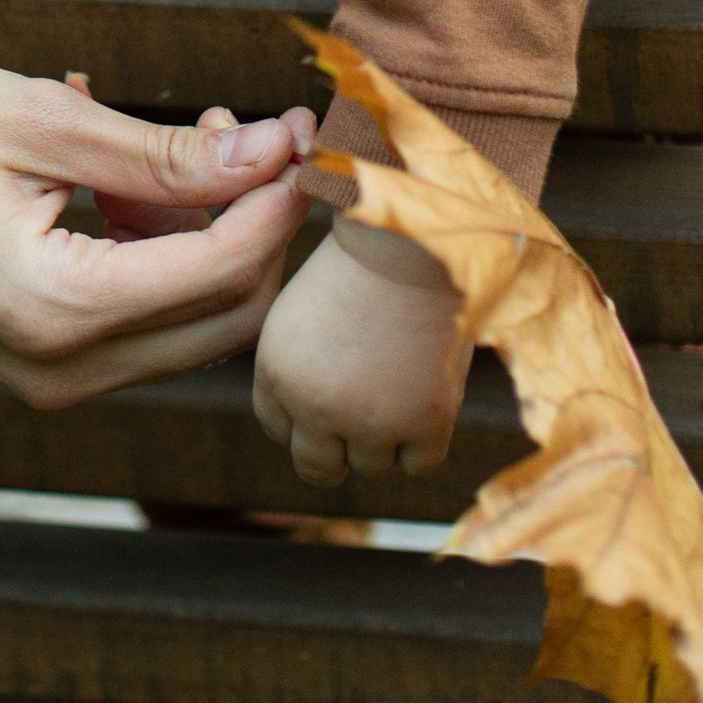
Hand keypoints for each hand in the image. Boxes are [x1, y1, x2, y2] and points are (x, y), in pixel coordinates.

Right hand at [0, 70, 320, 408]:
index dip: (276, 200)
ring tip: (180, 143)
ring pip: (195, 324)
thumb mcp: (39, 118)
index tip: (297, 130)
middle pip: (228, 315)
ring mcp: (51, 379)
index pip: (223, 271)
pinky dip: (166, 256)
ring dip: (212, 236)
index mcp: (56, 309)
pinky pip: (147, 323)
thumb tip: (274, 153)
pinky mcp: (45, 366)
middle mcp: (60, 370)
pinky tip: (132, 184)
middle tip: (249, 131)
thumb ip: (164, 154)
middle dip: (256, 223)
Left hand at [252, 214, 467, 481]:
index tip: (327, 399)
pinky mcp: (422, 425)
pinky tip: (427, 399)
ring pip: (369, 465)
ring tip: (400, 387)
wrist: (417, 236)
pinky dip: (424, 443)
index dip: (301, 417)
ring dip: (384, 439)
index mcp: (275, 368)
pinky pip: (417, 465)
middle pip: (315, 466)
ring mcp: (368, 421)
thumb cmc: (364, 257)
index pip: (276, 427)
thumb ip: (302, 359)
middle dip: (334, 451)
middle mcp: (313, 404)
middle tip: (363, 420)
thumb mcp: (305, 305)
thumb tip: (313, 410)